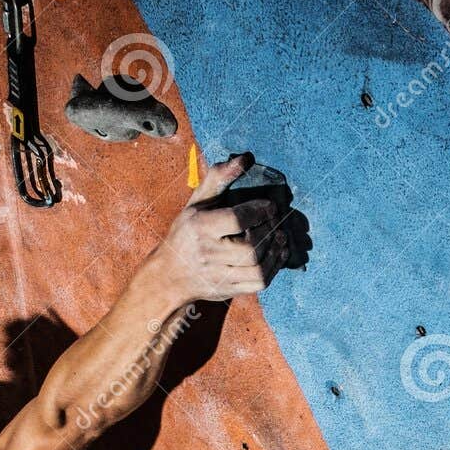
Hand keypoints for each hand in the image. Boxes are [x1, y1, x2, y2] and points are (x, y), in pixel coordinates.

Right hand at [151, 154, 291, 303]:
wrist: (169, 276)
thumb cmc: (186, 234)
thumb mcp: (196, 203)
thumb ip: (218, 178)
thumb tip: (245, 158)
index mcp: (200, 228)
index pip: (237, 220)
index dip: (259, 211)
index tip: (270, 206)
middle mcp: (209, 254)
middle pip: (251, 248)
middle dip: (269, 233)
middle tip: (276, 222)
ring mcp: (219, 276)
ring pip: (257, 268)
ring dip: (276, 251)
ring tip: (281, 237)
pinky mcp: (228, 291)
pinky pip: (259, 283)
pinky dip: (274, 268)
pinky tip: (277, 254)